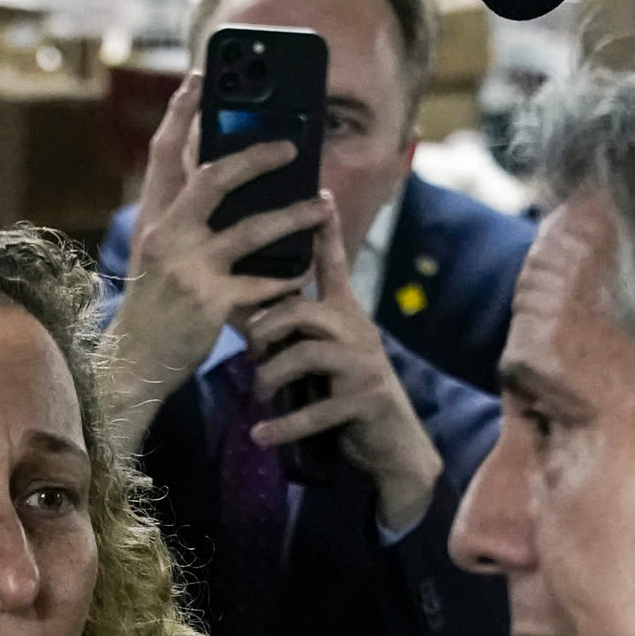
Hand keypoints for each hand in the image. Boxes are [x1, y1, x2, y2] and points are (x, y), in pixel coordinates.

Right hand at [107, 73, 333, 443]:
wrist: (134, 363)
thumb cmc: (153, 304)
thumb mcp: (156, 253)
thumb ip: (181, 216)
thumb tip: (219, 175)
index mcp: (153, 219)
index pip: (164, 153)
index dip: (182, 112)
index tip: (201, 77)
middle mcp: (167, 237)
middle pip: (214, 178)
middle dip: (256, 156)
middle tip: (292, 145)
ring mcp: (188, 270)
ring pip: (252, 230)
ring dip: (294, 215)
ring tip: (322, 204)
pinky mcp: (210, 303)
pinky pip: (261, 285)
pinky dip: (287, 279)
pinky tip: (305, 273)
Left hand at [240, 216, 444, 532]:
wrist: (393, 444)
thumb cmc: (346, 394)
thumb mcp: (320, 356)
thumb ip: (290, 333)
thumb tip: (241, 313)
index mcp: (345, 314)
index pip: (333, 263)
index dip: (325, 231)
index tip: (320, 191)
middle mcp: (356, 330)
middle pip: (301, 308)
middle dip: (265, 327)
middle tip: (250, 352)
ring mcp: (363, 365)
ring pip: (306, 353)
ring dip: (270, 375)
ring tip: (257, 394)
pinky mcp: (365, 400)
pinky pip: (316, 409)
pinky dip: (283, 425)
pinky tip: (259, 435)